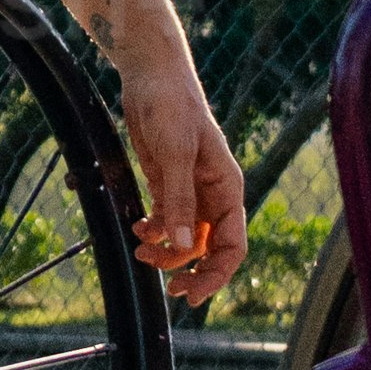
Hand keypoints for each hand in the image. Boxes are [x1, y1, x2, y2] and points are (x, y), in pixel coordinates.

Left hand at [116, 31, 249, 304]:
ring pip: (185, 238)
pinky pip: (167, 221)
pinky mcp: (168, 182)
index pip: (232, 244)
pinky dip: (154, 232)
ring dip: (167, 252)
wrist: (151, 74)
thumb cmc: (171, 105)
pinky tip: (138, 230)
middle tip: (169, 289)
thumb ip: (178, 199)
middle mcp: (213, 193)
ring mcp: (190, 189)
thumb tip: (181, 247)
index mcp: (227, 187)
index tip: (192, 295)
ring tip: (140, 251)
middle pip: (210, 248)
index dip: (217, 274)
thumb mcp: (174, 152)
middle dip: (191, 270)